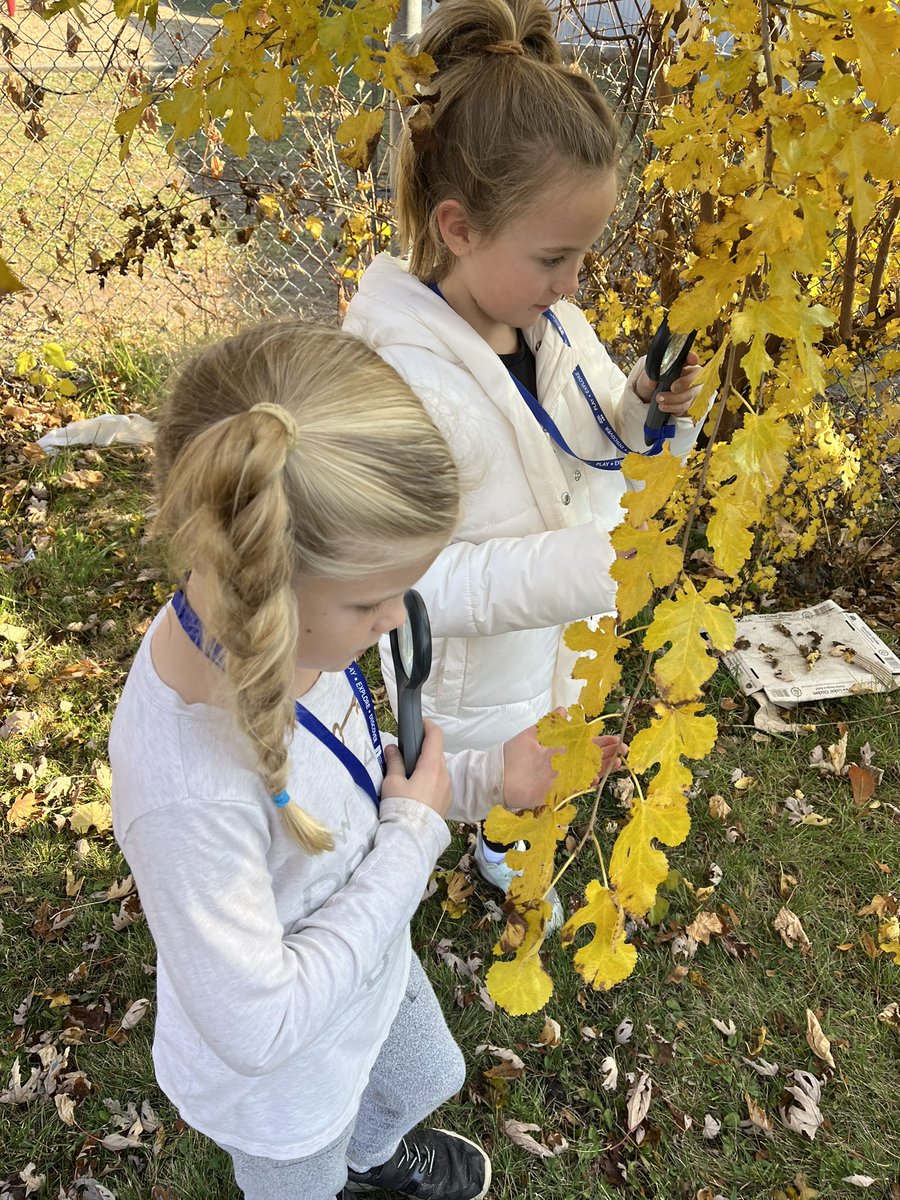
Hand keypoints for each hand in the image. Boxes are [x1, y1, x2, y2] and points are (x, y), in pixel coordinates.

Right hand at [382, 720, 451, 817]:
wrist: (413, 838)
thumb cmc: (401, 807)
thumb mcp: (392, 783)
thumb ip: (394, 762)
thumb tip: (393, 748)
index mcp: (432, 765)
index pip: (435, 735)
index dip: (427, 725)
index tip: (417, 724)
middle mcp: (444, 774)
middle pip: (436, 752)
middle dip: (423, 749)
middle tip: (405, 754)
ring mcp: (448, 788)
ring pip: (438, 769)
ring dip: (427, 766)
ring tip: (409, 775)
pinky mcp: (447, 801)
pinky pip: (440, 783)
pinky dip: (430, 779)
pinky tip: (417, 790)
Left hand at [502, 714, 627, 811]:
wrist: (497, 775)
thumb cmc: (512, 755)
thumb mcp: (532, 735)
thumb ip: (549, 725)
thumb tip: (564, 710)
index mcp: (561, 750)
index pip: (586, 745)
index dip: (602, 743)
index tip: (617, 739)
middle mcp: (565, 764)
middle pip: (592, 760)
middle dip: (609, 755)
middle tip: (624, 750)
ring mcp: (562, 779)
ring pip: (588, 773)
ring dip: (603, 769)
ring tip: (617, 763)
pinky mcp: (557, 792)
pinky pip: (576, 788)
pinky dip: (586, 784)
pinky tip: (597, 777)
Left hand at [636, 350, 701, 417]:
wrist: (648, 396)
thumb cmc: (651, 381)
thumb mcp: (647, 376)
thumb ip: (650, 376)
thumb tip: (651, 383)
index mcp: (680, 364)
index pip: (690, 357)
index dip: (693, 358)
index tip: (693, 360)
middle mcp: (688, 376)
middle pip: (696, 378)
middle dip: (685, 383)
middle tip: (673, 388)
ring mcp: (690, 391)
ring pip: (690, 395)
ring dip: (675, 398)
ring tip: (660, 399)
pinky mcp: (686, 404)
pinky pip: (684, 407)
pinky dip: (673, 408)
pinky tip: (663, 407)